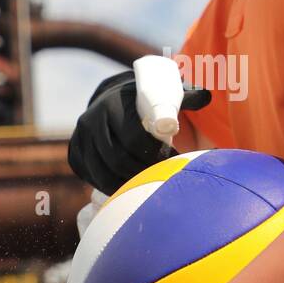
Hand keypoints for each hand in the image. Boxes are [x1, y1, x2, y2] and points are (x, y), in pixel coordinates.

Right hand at [67, 69, 210, 193]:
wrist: (112, 99)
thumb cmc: (145, 101)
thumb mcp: (164, 92)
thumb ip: (186, 96)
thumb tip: (208, 96)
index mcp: (114, 104)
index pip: (134, 138)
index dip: (155, 154)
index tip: (171, 160)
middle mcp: (92, 118)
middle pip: (118, 158)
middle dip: (142, 172)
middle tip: (161, 178)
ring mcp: (80, 136)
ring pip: (102, 171)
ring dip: (125, 185)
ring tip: (146, 186)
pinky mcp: (75, 151)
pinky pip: (89, 175)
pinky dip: (106, 186)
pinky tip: (124, 189)